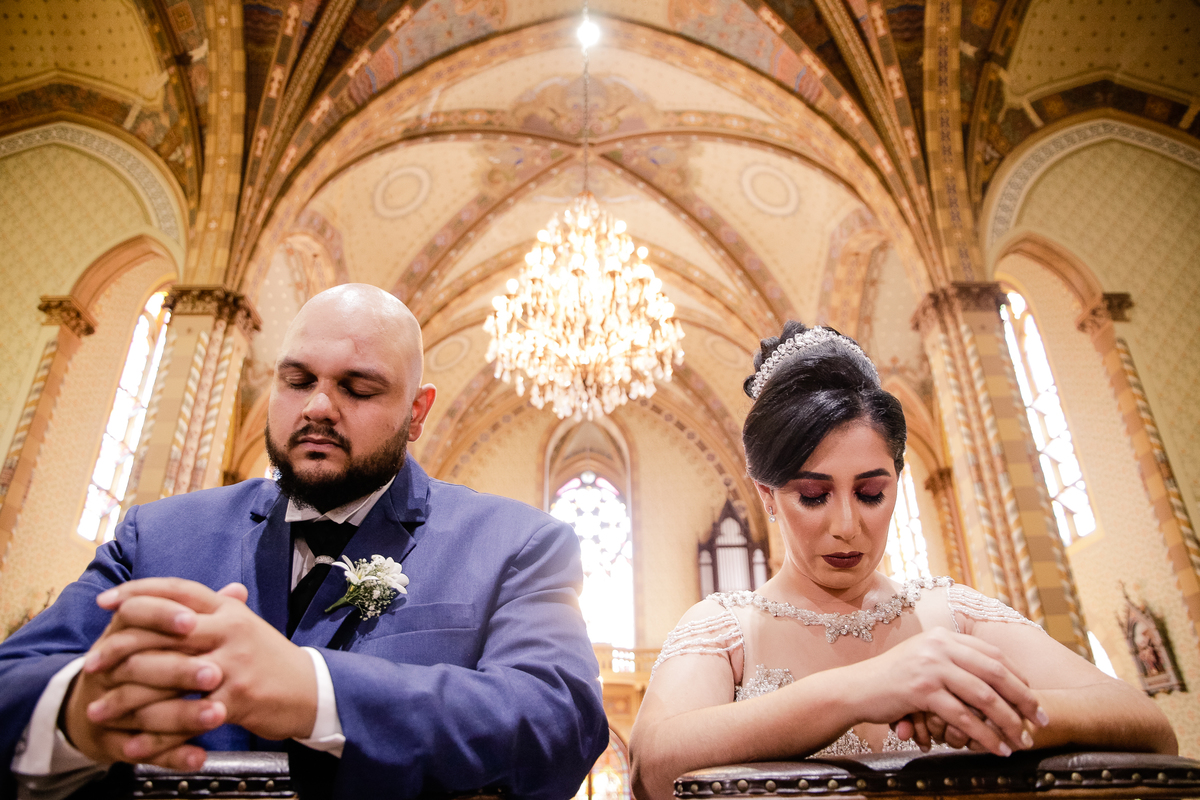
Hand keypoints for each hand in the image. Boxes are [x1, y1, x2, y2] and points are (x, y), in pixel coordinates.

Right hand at [63, 595, 226, 767]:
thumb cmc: (137, 662)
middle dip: (180, 670)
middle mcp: (109, 669)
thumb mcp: (161, 633)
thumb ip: (199, 613)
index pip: (135, 615)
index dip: (164, 617)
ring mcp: (106, 706)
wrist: (90, 710)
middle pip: (141, 665)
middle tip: (215, 674)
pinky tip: (199, 757)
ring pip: (144, 710)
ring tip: (218, 715)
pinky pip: (141, 750)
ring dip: (183, 714)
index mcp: (121, 634)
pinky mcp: (112, 742)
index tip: (193, 621)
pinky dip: (172, 754)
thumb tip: (237, 590)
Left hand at [87, 579, 318, 741]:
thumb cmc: (271, 659)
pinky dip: (155, 735)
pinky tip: (132, 743)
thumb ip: (212, 609)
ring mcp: (232, 663)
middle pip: (163, 629)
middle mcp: (229, 629)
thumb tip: (177, 595)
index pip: (177, 589)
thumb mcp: (244, 625)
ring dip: (127, 697)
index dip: (139, 592)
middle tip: (90, 664)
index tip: (106, 602)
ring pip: (166, 675)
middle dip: (120, 647)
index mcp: (228, 609)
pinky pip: (185, 717)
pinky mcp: (235, 698)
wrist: (311, 690)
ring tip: (98, 710)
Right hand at [850, 627, 1046, 755]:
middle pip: (995, 673)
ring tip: (1021, 741)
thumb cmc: (892, 680)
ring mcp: (931, 666)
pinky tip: (995, 748)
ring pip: (984, 697)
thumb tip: (990, 680)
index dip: (1019, 679)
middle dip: (1024, 699)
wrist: (856, 688)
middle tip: (1041, 721)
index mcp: (944, 637)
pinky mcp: (922, 690)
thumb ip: (952, 661)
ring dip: (1008, 723)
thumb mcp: (923, 660)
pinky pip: (963, 717)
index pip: (993, 655)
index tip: (1034, 701)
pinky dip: (984, 736)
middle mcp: (940, 646)